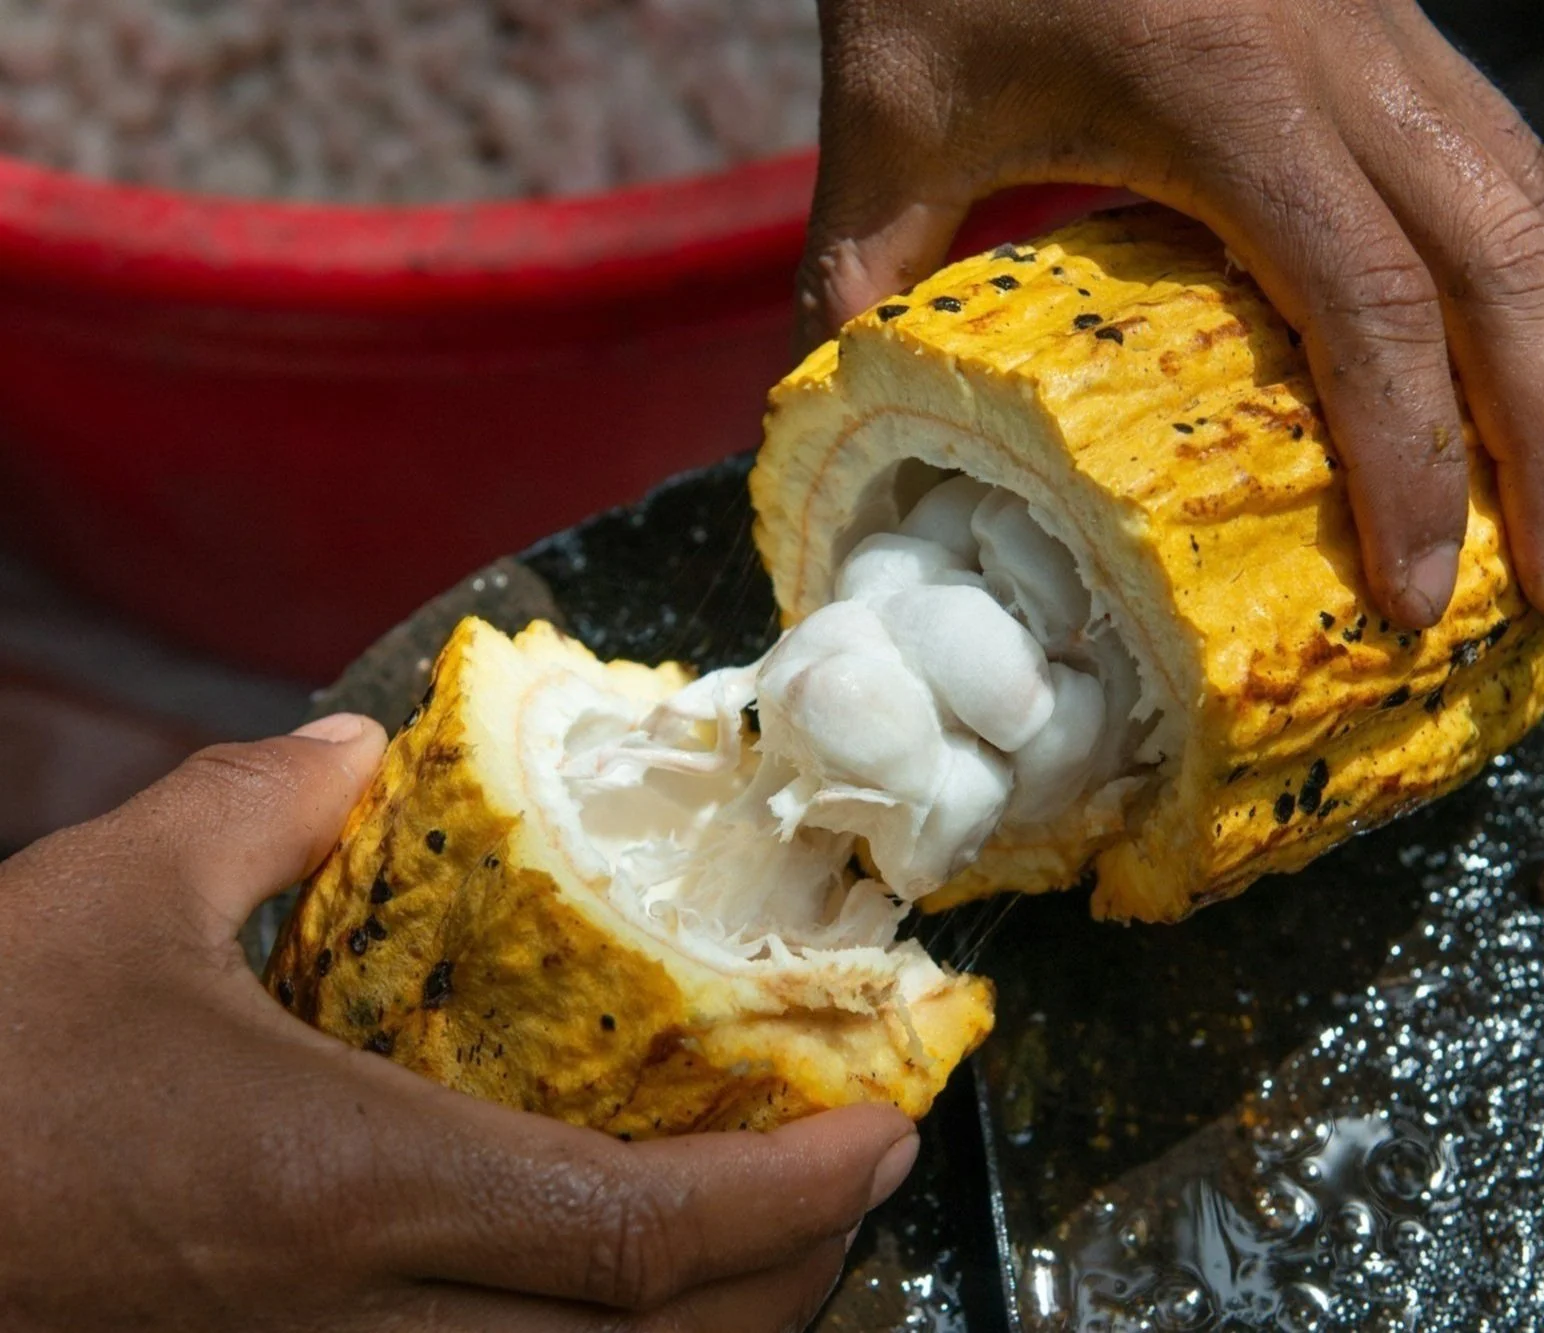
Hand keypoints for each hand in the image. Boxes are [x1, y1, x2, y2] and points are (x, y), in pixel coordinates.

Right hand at [0, 714, 916, 1331]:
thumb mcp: (106, 902)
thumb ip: (251, 811)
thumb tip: (347, 756)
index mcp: (346, 1191)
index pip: (636, 1229)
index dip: (787, 1195)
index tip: (880, 1134)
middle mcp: (357, 1329)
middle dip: (790, 1279)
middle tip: (855, 1184)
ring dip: (708, 1330)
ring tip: (763, 1237)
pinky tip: (594, 1284)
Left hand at [798, 0, 1543, 626]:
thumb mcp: (886, 116)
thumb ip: (859, 274)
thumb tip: (828, 425)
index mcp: (1222, 91)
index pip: (1363, 304)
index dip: (1413, 463)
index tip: (1418, 592)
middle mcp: (1346, 58)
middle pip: (1504, 266)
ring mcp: (1393, 34)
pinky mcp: (1402, 29)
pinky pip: (1523, 166)